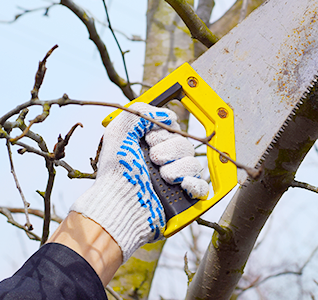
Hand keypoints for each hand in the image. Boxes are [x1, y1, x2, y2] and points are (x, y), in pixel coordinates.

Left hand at [71, 103, 207, 261]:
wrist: (120, 205)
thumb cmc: (115, 173)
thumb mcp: (119, 132)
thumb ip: (141, 113)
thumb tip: (168, 116)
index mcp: (149, 147)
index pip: (173, 131)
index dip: (164, 133)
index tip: (150, 140)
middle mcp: (163, 162)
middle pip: (185, 145)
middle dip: (170, 150)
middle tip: (154, 159)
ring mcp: (174, 180)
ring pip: (194, 164)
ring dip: (178, 168)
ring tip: (163, 176)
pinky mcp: (182, 198)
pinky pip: (202, 186)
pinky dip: (195, 184)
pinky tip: (182, 184)